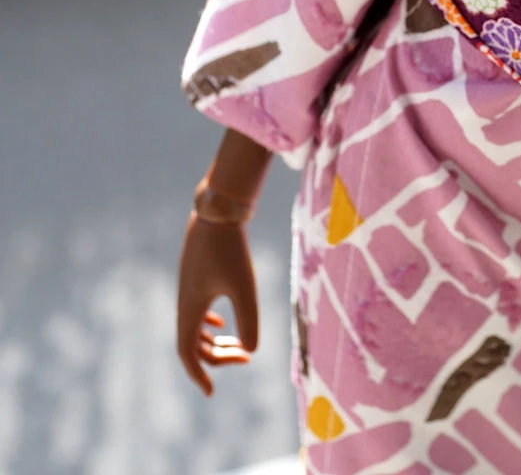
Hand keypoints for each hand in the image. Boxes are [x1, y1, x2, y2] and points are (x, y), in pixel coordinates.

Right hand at [176, 212, 258, 395]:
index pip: (188, 354)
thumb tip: (251, 349)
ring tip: (240, 346)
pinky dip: (207, 322)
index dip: (198, 375)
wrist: (218, 212)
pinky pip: (197, 308)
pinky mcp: (196, 275)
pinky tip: (221, 321)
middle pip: (195, 343)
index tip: (211, 393)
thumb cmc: (231, 250)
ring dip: (215, 340)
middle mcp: (184, 302)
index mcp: (190, 310)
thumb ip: (249, 319)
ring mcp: (189, 288)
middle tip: (246, 358)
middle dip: (218, 356)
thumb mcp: (245, 286)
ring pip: (195, 326)